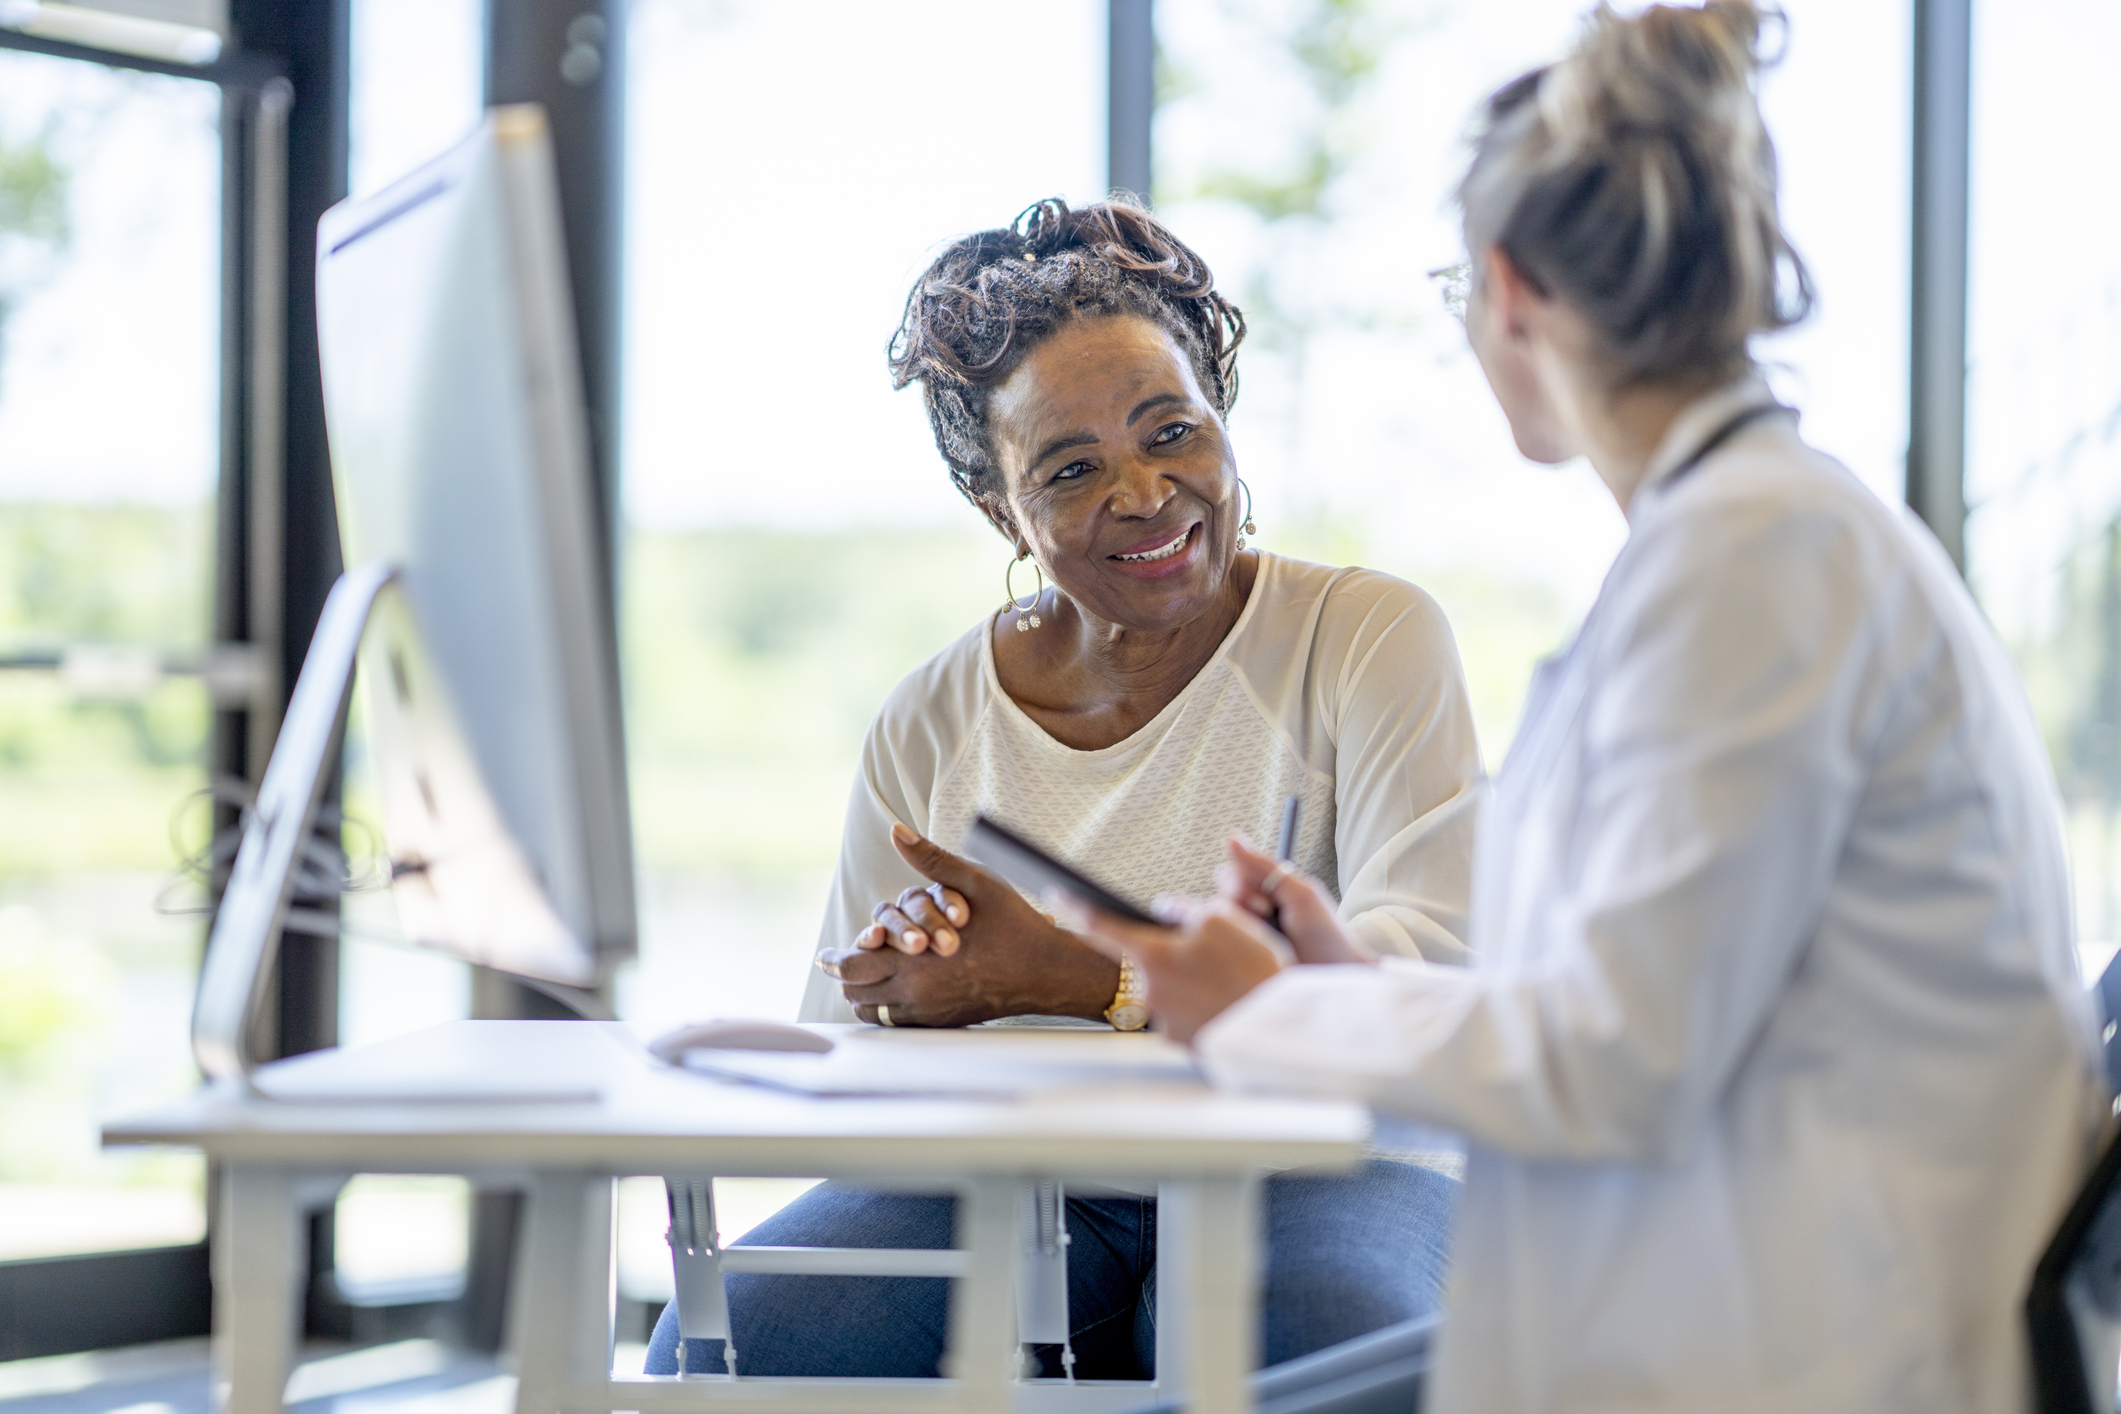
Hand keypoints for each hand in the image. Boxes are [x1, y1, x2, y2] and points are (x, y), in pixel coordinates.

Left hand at [816, 823, 1120, 1026]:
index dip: (834, 960)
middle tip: (838, 961)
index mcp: (917, 960)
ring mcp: (930, 1012)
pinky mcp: (943, 1021)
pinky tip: (895, 987)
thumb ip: (929, 858)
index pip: (853, 966)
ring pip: (873, 1011)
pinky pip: (897, 1022)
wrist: (1048, 971)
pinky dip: (887, 1006)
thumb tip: (897, 831)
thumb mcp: (974, 882)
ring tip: (865, 972)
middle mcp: (917, 992)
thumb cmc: (1014, 924)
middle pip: (855, 992)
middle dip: (845, 974)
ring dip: (865, 991)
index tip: (825, 955)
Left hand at [1052, 893, 1286, 1045]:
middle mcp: (1149, 991)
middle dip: (1170, 949)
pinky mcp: (1182, 1039)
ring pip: (1170, 984)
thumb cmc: (1252, 972)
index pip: (1101, 926)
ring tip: (1230, 978)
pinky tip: (1229, 998)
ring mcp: (1163, 1019)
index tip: (1056, 895)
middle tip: (1213, 952)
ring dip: (1190, 977)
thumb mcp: (1222, 919)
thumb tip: (1166, 910)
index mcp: (1152, 955)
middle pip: (1148, 957)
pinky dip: (1202, 1001)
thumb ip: (1185, 909)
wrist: (1277, 1028)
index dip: (1076, 907)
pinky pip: (1186, 1009)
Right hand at [1216, 835, 1374, 965]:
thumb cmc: (1324, 934)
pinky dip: (1231, 946)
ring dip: (1239, 927)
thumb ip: (1266, 867)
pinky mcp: (1237, 960)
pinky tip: (1252, 955)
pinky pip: (1216, 946)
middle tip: (1267, 917)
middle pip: (1220, 894)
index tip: (1267, 900)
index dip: (1241, 883)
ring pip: (1215, 919)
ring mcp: (1243, 937)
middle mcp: (1249, 911)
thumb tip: (1231, 837)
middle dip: (1240, 904)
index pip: (1230, 873)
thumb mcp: (1300, 894)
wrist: (1334, 977)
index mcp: (1265, 890)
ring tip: (1265, 941)